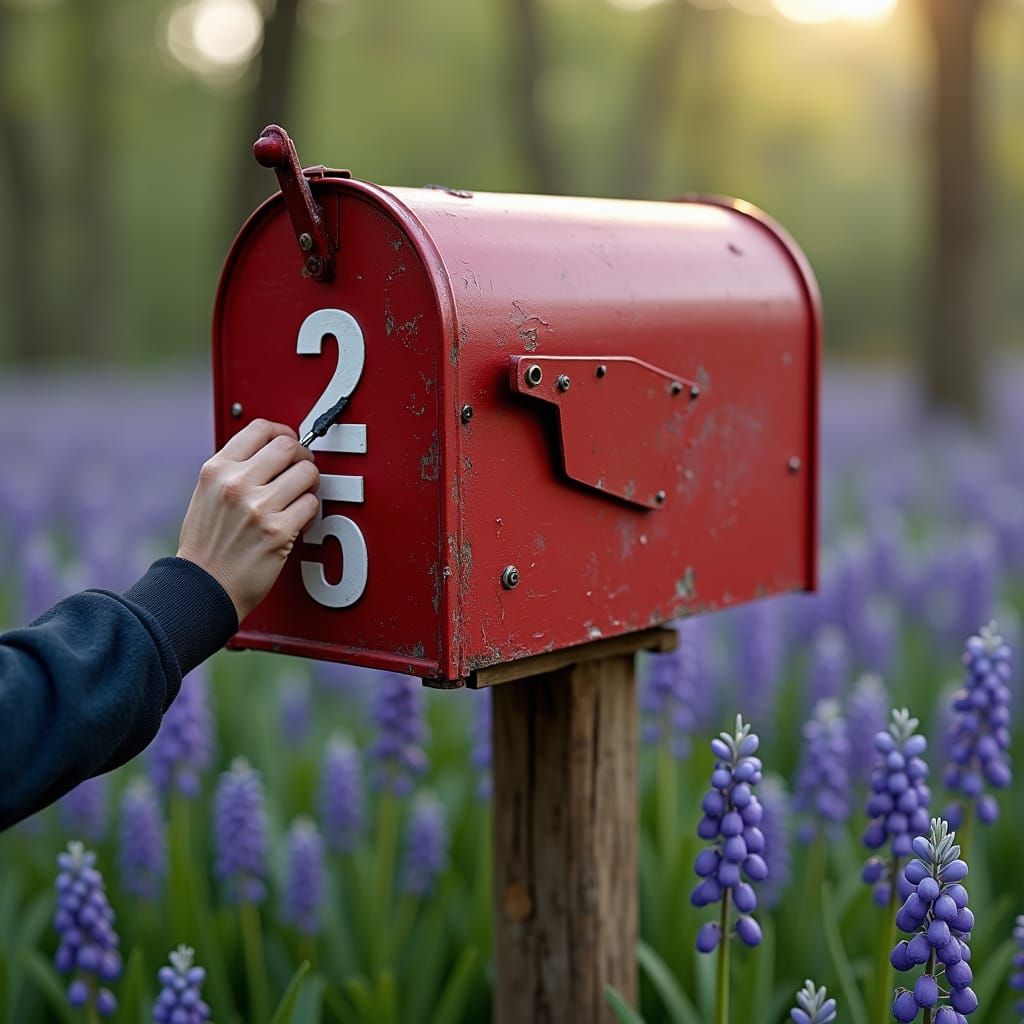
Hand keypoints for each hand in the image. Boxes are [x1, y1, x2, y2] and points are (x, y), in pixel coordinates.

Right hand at [177, 419, 319, 621]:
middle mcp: (236, 483)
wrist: (202, 588)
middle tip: (301, 471)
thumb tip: (271, 452)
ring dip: (310, 485)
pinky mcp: (278, 531)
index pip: (260, 428)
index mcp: (216, 469)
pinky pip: (312, 505)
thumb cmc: (206, 546)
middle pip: (289, 446)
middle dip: (302, 457)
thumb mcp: (206, 495)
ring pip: (307, 473)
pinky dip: (310, 512)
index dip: (283, 432)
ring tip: (299, 498)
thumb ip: (234, 470)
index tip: (289, 442)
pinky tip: (297, 521)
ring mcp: (258, 507)